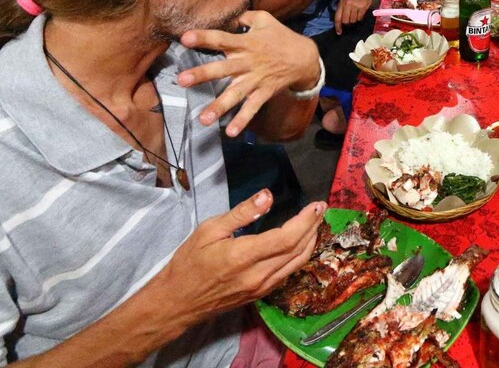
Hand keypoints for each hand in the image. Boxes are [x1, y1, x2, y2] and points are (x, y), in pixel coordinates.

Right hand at [154, 189, 326, 324]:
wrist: (177, 302)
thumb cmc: (189, 263)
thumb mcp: (209, 230)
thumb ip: (242, 213)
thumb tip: (267, 196)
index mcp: (244, 256)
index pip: (287, 237)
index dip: (306, 220)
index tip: (316, 205)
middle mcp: (258, 274)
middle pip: (297, 249)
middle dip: (313, 227)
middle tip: (321, 209)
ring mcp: (261, 287)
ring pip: (297, 263)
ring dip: (311, 242)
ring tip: (316, 223)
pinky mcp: (261, 294)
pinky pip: (288, 273)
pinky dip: (300, 256)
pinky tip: (301, 244)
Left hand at [178, 10, 321, 136]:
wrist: (305, 58)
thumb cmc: (281, 37)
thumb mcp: (264, 20)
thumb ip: (243, 17)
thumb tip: (226, 16)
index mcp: (246, 43)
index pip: (222, 39)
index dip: (204, 38)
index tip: (185, 38)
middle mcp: (248, 63)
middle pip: (223, 69)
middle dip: (203, 74)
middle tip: (182, 80)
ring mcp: (256, 80)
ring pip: (235, 94)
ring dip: (219, 106)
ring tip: (203, 119)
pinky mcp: (263, 93)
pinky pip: (252, 108)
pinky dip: (243, 120)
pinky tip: (230, 132)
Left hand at [335, 0, 376, 33]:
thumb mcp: (346, 0)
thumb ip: (342, 10)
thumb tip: (341, 22)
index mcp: (342, 3)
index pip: (338, 17)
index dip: (338, 26)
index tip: (339, 32)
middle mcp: (347, 4)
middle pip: (346, 21)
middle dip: (348, 22)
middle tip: (351, 19)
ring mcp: (355, 6)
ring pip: (353, 20)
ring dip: (355, 19)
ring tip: (356, 14)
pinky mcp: (363, 7)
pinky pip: (360, 18)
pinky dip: (360, 17)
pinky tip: (361, 12)